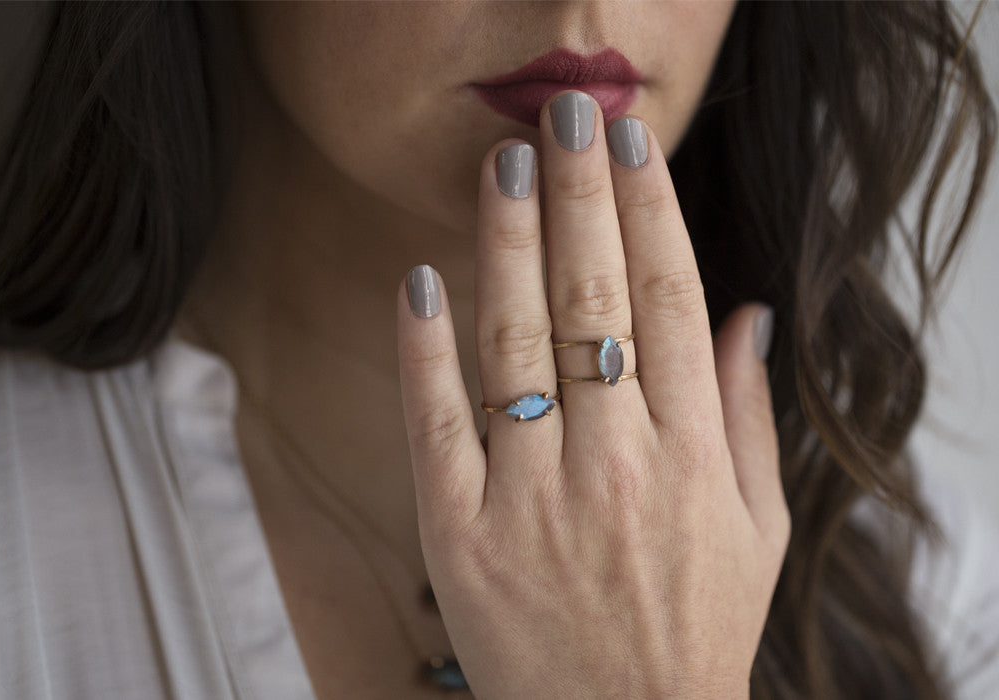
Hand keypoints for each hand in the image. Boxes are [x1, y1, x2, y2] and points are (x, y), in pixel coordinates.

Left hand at [397, 91, 788, 697]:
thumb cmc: (693, 627)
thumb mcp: (755, 529)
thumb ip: (747, 417)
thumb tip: (746, 314)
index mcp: (692, 458)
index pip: (671, 302)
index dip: (651, 213)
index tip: (629, 147)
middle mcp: (616, 466)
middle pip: (595, 300)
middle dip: (579, 197)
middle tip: (563, 120)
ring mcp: (534, 499)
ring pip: (515, 344)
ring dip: (505, 244)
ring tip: (500, 168)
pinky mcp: (462, 535)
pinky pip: (437, 425)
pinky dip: (425, 349)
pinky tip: (421, 282)